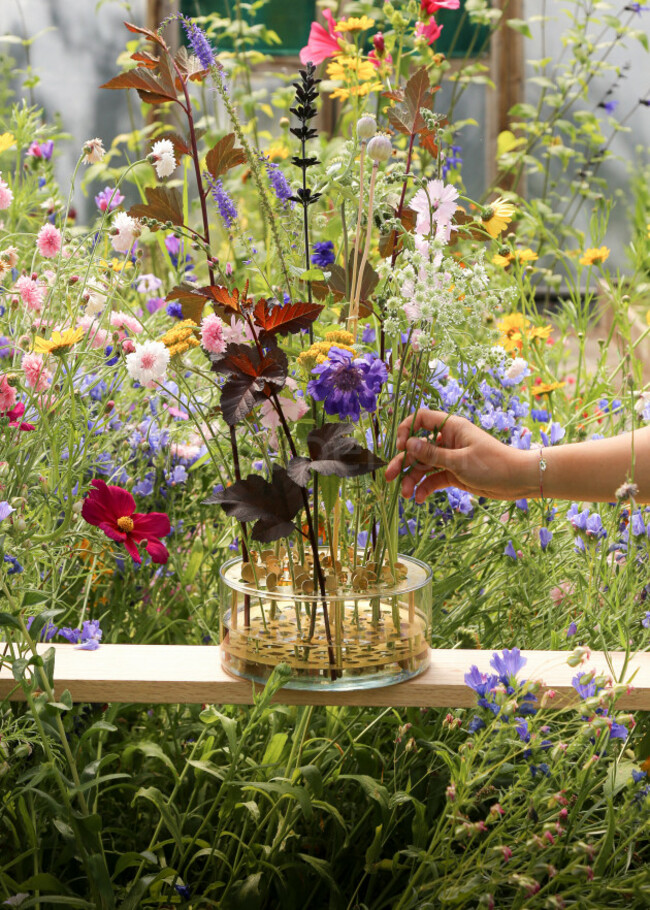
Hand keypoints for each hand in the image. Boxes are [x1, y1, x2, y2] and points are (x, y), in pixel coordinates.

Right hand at [384, 409, 535, 503]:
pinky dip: (425, 487)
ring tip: (406, 495)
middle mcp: (447, 440)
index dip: (407, 430)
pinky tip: (419, 498)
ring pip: (423, 465)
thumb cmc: (493, 464)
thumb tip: (408, 444)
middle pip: (417, 447)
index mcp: (450, 427)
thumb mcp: (460, 461)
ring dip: (412, 479)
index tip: (401, 447)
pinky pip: (433, 478)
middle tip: (390, 477)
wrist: (518, 481)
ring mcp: (450, 457)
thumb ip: (432, 454)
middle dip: (403, 462)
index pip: (421, 419)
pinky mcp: (453, 473)